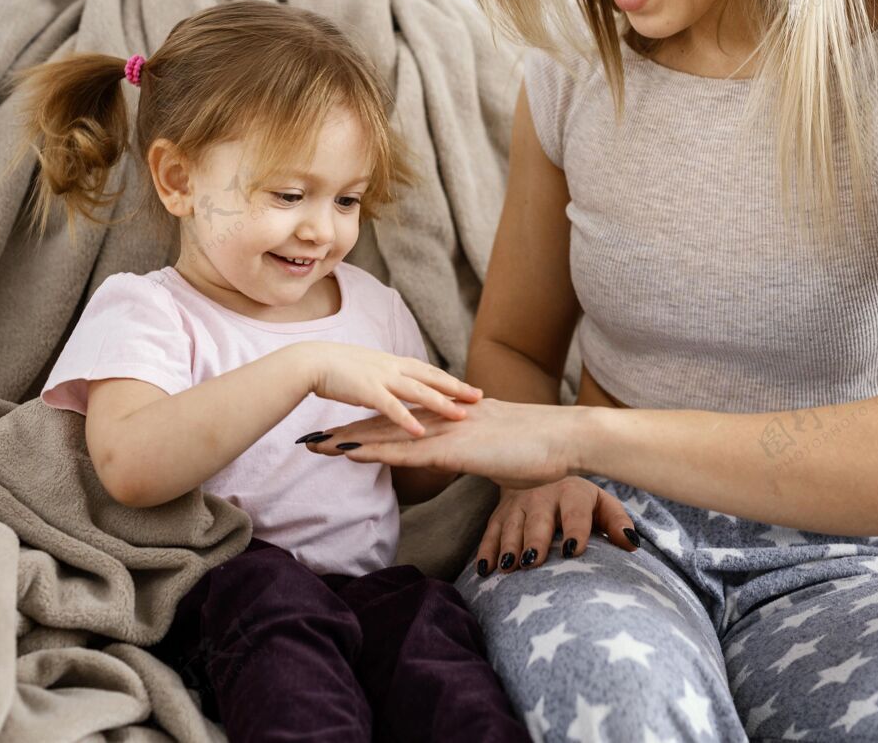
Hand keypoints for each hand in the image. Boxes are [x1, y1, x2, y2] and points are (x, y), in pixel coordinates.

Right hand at [299, 342, 481, 436]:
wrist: (312, 361)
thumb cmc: (337, 367)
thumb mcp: (370, 367)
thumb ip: (387, 375)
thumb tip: (399, 384)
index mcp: (393, 361)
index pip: (430, 371)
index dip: (451, 381)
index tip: (471, 388)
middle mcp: (392, 367)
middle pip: (432, 378)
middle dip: (457, 389)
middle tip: (480, 398)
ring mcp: (381, 377)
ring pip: (419, 391)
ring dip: (441, 404)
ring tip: (461, 416)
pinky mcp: (366, 390)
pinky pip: (391, 407)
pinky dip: (407, 419)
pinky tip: (421, 432)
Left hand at [302, 397, 584, 486]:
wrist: (567, 438)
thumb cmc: (543, 450)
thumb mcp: (503, 452)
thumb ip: (483, 451)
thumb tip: (476, 458)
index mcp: (454, 419)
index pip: (402, 422)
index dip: (370, 427)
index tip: (340, 432)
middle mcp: (444, 420)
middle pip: (385, 425)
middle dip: (346, 432)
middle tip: (310, 439)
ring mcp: (448, 432)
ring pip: (388, 436)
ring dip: (349, 441)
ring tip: (315, 445)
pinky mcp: (455, 448)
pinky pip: (407, 451)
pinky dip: (376, 452)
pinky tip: (351, 455)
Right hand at [478, 478, 639, 574]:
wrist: (542, 472)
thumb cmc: (579, 502)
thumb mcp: (602, 505)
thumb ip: (617, 522)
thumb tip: (631, 544)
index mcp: (573, 493)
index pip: (575, 512)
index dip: (575, 530)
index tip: (573, 551)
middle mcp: (542, 495)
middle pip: (538, 519)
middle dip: (535, 539)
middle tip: (533, 561)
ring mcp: (517, 504)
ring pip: (511, 526)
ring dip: (508, 547)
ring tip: (508, 568)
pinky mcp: (499, 515)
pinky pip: (490, 533)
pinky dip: (486, 551)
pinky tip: (485, 570)